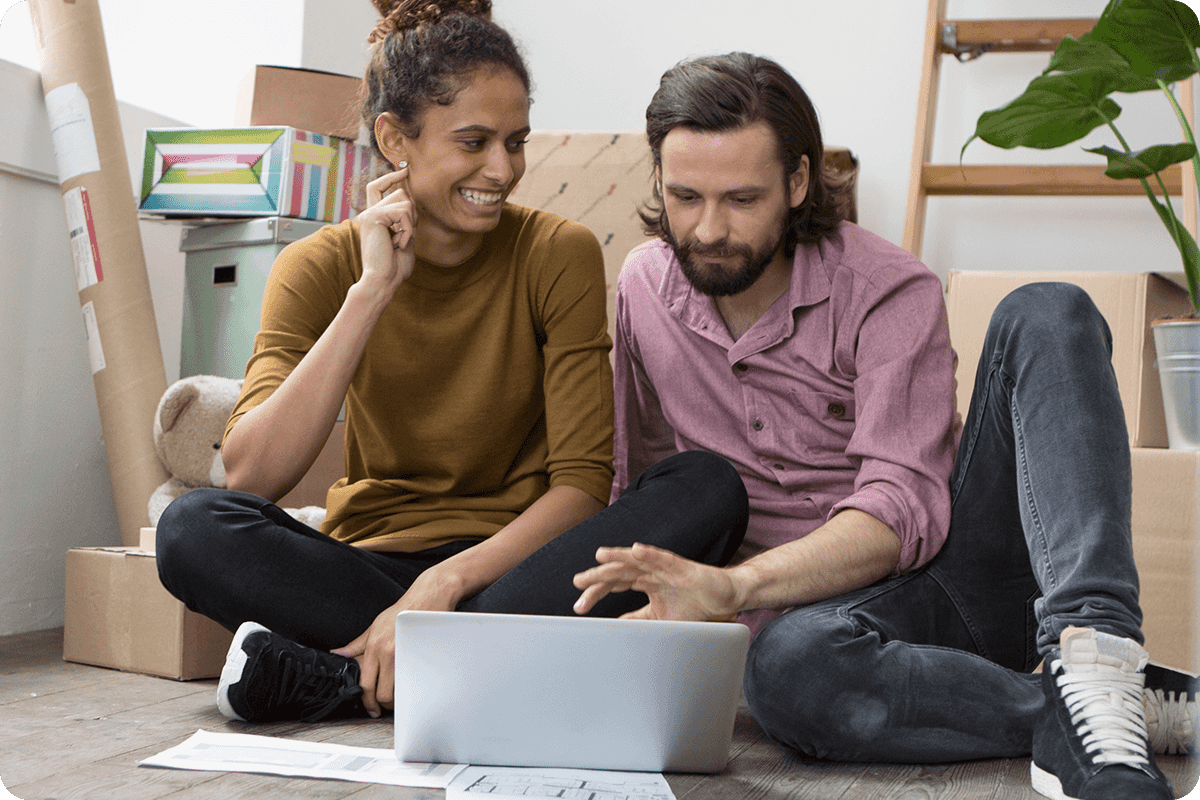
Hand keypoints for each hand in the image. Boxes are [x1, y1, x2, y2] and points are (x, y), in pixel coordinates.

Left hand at [331, 566, 463, 717]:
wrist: (428, 597)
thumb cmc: (402, 612)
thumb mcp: (375, 626)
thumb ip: (356, 646)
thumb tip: (338, 655)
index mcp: (374, 647)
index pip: (366, 684)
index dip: (366, 701)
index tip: (370, 708)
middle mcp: (388, 652)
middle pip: (382, 693)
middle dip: (382, 705)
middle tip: (383, 706)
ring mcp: (406, 655)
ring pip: (398, 691)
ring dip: (397, 698)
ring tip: (396, 697)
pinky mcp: (422, 656)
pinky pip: (413, 681)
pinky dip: (411, 688)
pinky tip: (409, 687)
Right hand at [355, 166, 417, 299]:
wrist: (382, 281)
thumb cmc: (394, 267)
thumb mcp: (405, 239)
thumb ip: (406, 221)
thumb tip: (411, 200)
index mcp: (374, 218)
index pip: (377, 187)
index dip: (391, 178)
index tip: (404, 172)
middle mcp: (368, 213)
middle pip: (400, 193)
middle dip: (413, 213)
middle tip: (407, 235)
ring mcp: (369, 214)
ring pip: (404, 201)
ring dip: (410, 223)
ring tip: (400, 242)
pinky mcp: (373, 217)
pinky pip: (403, 212)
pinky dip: (407, 229)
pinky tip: (398, 244)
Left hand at [571, 542, 739, 621]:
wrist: (724, 599)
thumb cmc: (694, 605)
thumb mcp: (659, 618)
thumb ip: (638, 619)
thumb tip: (616, 627)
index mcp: (644, 582)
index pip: (614, 584)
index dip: (595, 593)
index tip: (579, 607)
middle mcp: (650, 571)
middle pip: (618, 571)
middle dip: (597, 577)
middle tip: (577, 583)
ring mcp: (664, 567)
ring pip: (636, 560)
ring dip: (617, 556)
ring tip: (599, 555)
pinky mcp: (681, 566)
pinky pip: (663, 558)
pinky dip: (649, 553)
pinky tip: (636, 550)